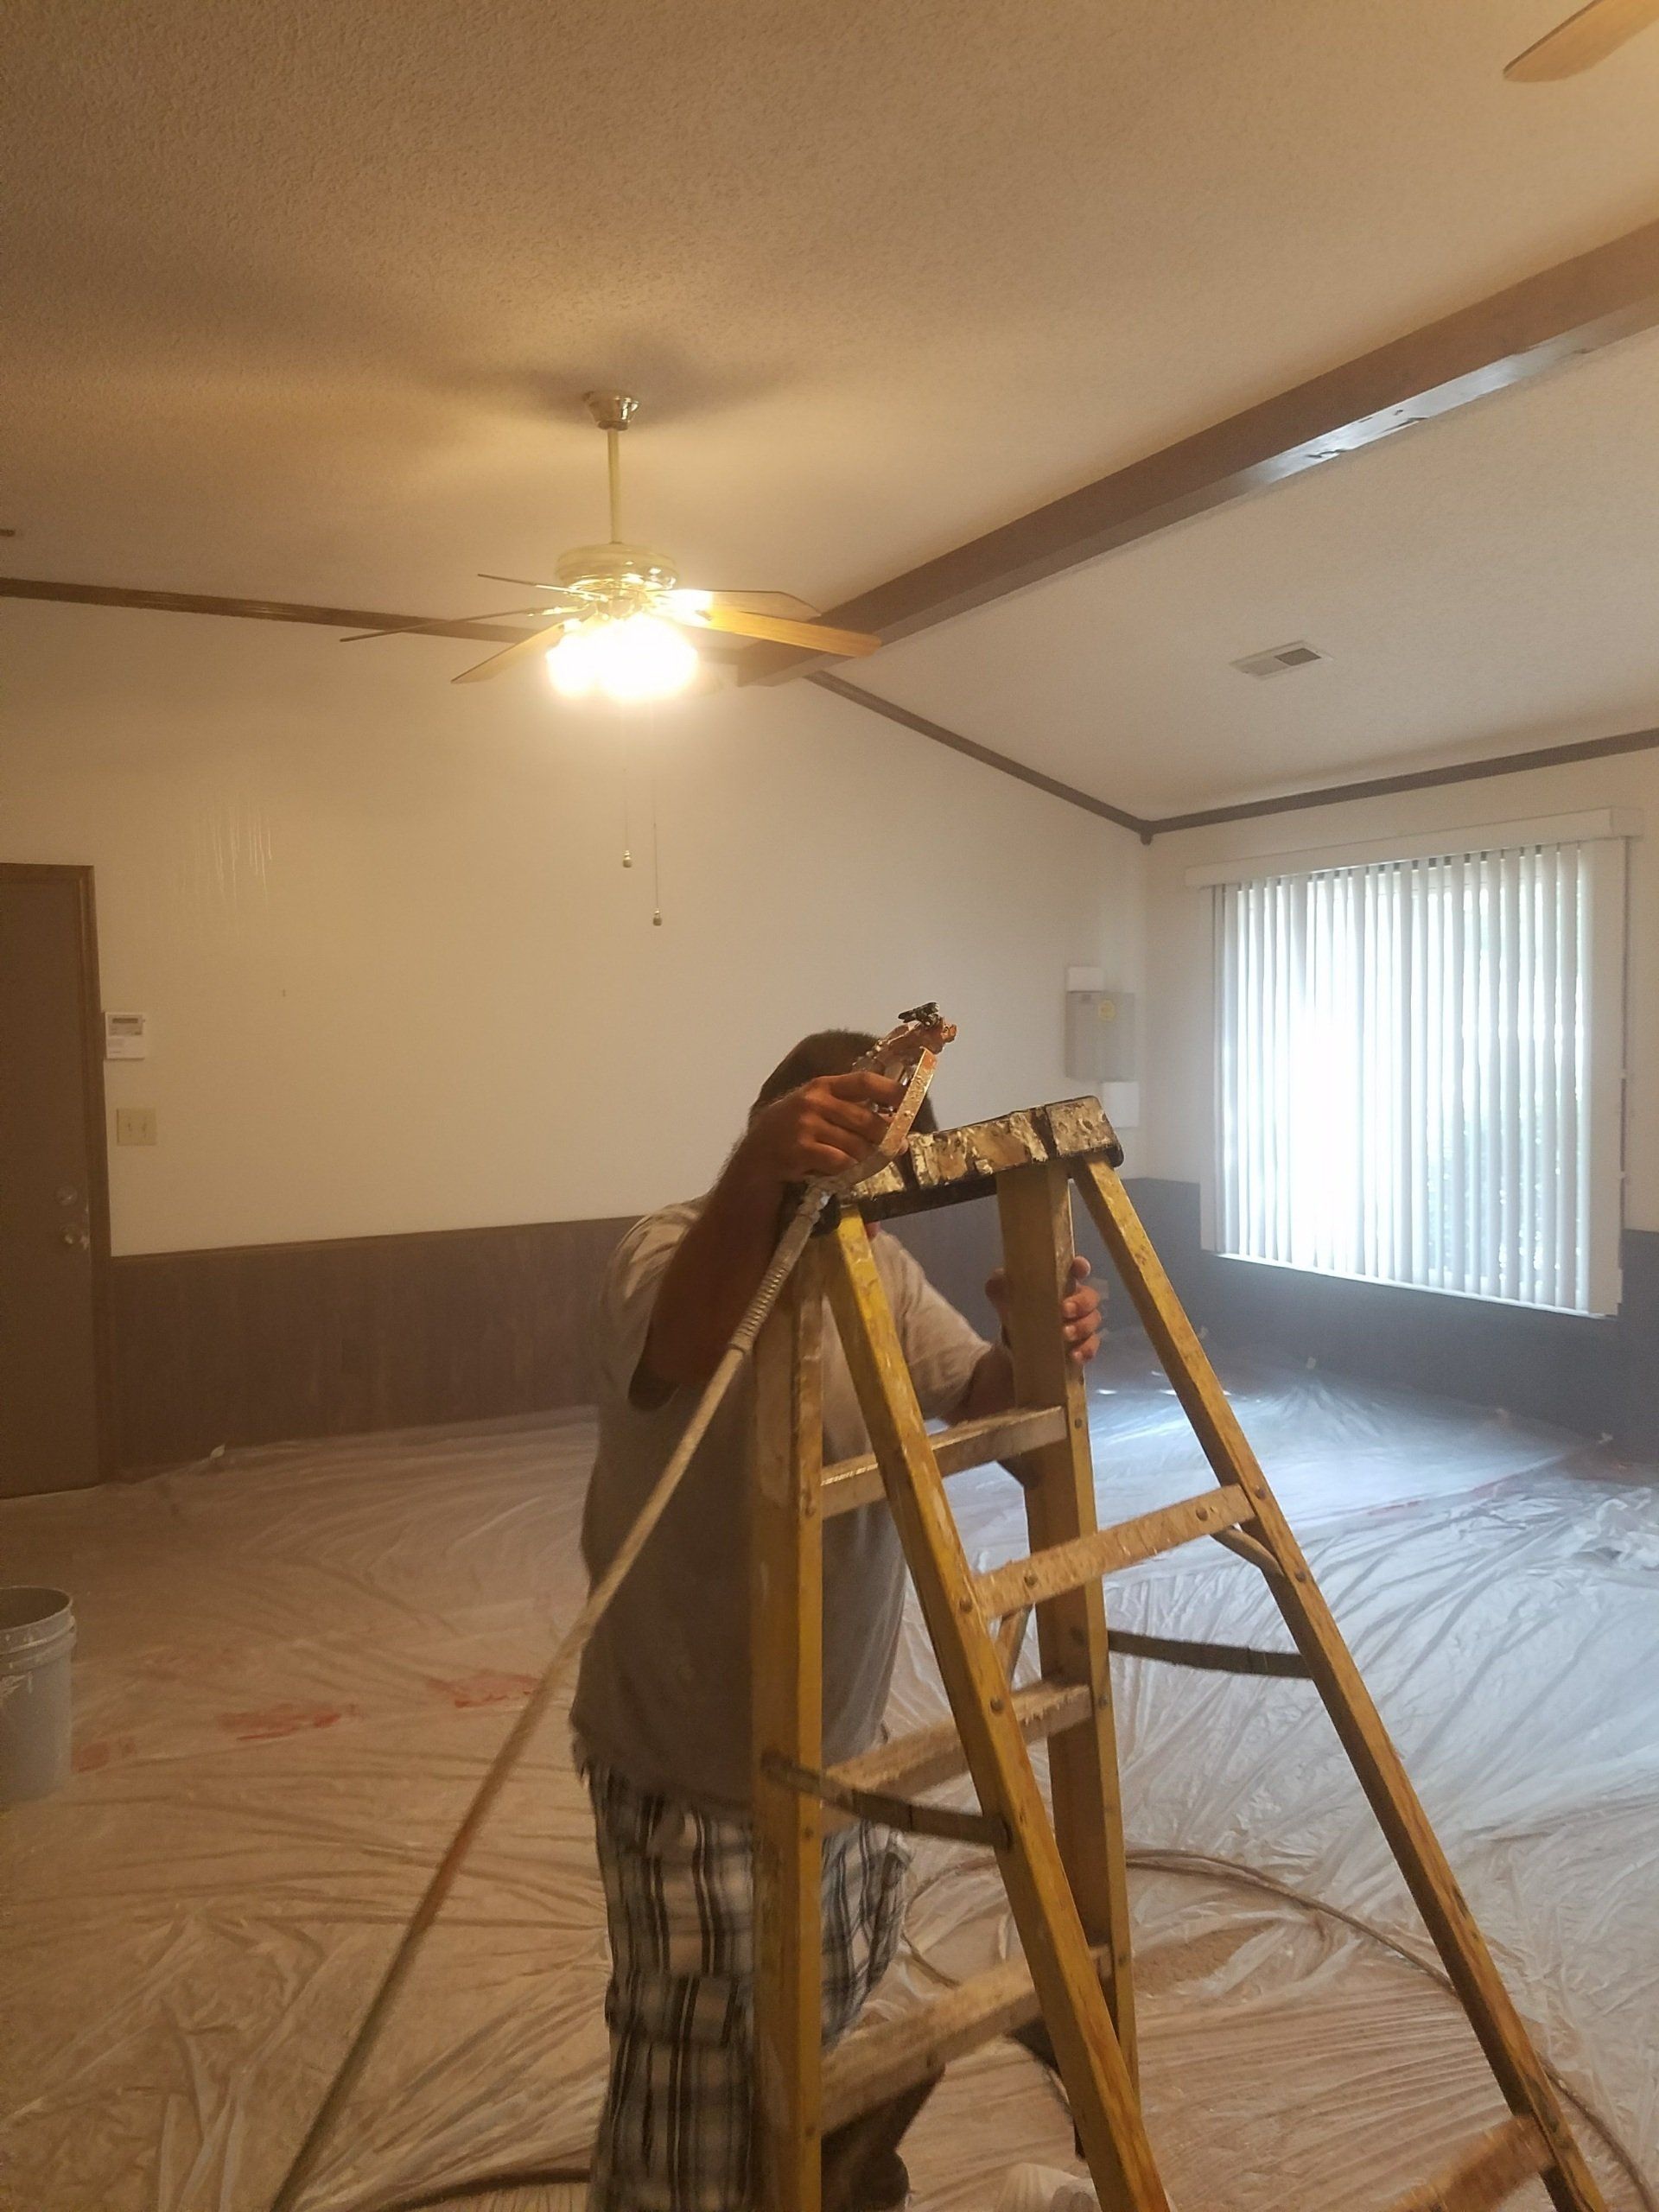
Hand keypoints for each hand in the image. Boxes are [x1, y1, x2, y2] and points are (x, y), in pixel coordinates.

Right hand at [741, 1070, 905, 1183]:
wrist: (757, 1155)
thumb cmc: (793, 1131)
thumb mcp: (817, 1110)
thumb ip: (850, 1112)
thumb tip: (896, 1129)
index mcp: (823, 1086)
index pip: (864, 1082)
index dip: (890, 1089)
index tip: (909, 1098)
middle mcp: (815, 1101)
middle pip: (866, 1119)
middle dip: (886, 1135)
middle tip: (897, 1145)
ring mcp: (806, 1125)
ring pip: (856, 1145)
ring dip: (865, 1157)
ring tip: (861, 1161)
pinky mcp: (801, 1149)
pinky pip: (839, 1161)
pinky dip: (846, 1169)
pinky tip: (840, 1170)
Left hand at [984, 1255, 1103, 1366]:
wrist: (1013, 1343)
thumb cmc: (1014, 1308)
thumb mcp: (1001, 1293)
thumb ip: (1000, 1284)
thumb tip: (1000, 1280)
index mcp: (1060, 1281)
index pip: (1077, 1269)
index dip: (1081, 1267)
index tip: (1079, 1269)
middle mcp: (1075, 1300)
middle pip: (1091, 1297)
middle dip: (1081, 1303)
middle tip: (1064, 1310)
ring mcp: (1080, 1323)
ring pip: (1093, 1321)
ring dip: (1081, 1327)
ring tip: (1064, 1334)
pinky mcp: (1081, 1345)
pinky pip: (1091, 1346)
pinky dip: (1085, 1350)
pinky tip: (1073, 1355)